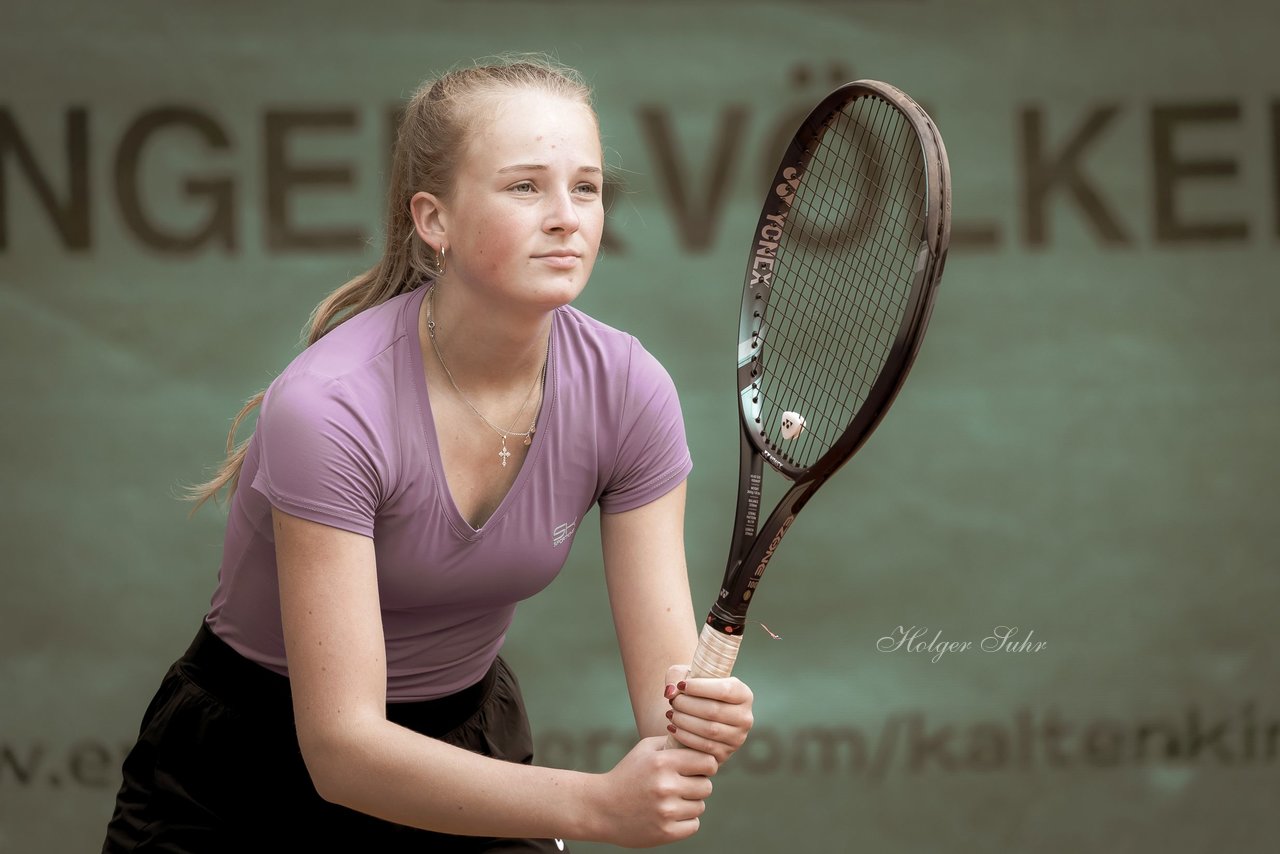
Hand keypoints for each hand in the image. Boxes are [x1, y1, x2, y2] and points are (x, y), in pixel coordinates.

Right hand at [589, 736, 716, 847]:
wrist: (600, 808)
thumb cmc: (626, 775)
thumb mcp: (644, 750)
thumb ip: (672, 742)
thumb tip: (699, 741)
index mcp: (662, 762)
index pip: (707, 762)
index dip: (706, 765)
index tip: (698, 768)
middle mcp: (666, 786)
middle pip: (706, 786)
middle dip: (697, 785)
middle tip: (682, 786)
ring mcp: (666, 811)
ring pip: (700, 806)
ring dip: (690, 804)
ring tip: (672, 800)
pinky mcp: (666, 832)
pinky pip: (693, 825)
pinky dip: (685, 821)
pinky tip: (670, 815)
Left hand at [664, 665, 754, 764]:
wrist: (697, 717)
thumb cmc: (695, 692)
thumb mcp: (687, 676)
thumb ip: (676, 676)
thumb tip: (670, 692)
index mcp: (743, 694)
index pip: (724, 690)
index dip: (700, 688)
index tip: (681, 685)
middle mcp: (745, 717)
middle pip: (714, 711)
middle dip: (688, 705)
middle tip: (672, 701)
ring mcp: (737, 738)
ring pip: (709, 730)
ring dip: (684, 721)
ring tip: (671, 714)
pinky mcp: (725, 754)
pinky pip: (704, 747)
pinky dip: (685, 737)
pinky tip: (672, 728)